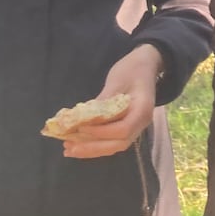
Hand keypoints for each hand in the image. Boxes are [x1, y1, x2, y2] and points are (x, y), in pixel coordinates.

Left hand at [62, 44, 161, 159]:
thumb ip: (103, 101)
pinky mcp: (125, 127)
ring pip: (114, 146)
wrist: (146, 65)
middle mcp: (140, 123)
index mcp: (142, 110)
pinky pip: (111, 140)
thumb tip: (83, 118)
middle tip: (69, 147)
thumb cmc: (132, 69)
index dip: (101, 132)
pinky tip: (77, 144)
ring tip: (69, 149)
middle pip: (118, 144)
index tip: (80, 128)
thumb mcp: (117, 80)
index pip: (123, 129)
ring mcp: (134, 127)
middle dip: (92, 148)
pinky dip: (95, 144)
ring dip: (91, 150)